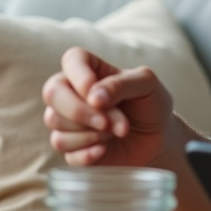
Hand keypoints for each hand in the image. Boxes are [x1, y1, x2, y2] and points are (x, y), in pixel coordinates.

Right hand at [42, 47, 173, 166]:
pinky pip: (62, 147)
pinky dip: (86, 150)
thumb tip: (93, 97)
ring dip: (90, 131)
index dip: (81, 77)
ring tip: (116, 132)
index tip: (99, 96)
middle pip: (52, 93)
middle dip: (82, 111)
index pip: (72, 60)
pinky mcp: (69, 146)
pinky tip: (104, 149)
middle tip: (110, 123)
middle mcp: (72, 92)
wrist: (158, 140)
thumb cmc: (151, 105)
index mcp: (90, 69)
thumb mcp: (147, 85)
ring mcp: (67, 120)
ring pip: (55, 121)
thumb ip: (121, 84)